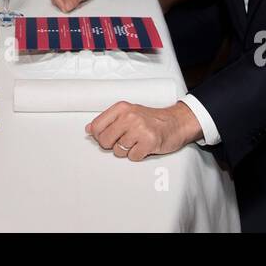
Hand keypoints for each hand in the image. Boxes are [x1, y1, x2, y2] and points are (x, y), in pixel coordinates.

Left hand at [86, 101, 201, 160]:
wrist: (176, 122)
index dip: (98, 136)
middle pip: (104, 141)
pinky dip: (138, 155)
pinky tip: (144, 147)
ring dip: (126, 151)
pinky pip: (132, 157)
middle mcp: (129, 116)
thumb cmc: (151, 119)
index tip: (105, 137)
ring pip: (118, 151)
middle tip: (124, 141)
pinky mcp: (149, 142)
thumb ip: (108, 120)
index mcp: (121, 108)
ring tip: (136, 142)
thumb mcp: (128, 113)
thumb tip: (89, 129)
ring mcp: (140, 129)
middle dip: (112, 145)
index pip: (96, 126)